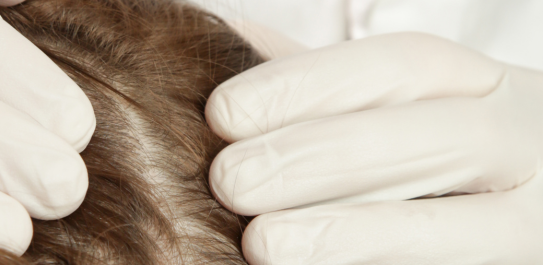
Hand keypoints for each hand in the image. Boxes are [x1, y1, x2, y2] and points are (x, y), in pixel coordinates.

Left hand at [206, 33, 542, 263]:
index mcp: (489, 87)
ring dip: (339, 232)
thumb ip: (327, 82)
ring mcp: (528, 223)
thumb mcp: (403, 107)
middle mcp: (524, 146)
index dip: (306, 85)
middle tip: (229, 179)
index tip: (224, 110)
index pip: (402, 66)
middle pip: (426, 138)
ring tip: (260, 242)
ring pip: (434, 226)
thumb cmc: (441, 154)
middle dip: (315, 156)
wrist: (528, 207)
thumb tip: (233, 35)